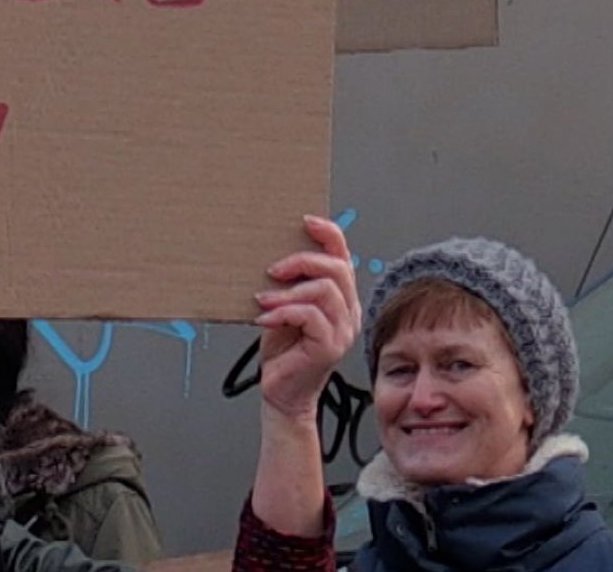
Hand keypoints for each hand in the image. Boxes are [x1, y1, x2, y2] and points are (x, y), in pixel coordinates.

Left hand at [254, 214, 359, 421]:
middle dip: (302, 262)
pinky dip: (283, 312)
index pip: (343, 255)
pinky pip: (310, 316)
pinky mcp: (331, 347)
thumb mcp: (284, 306)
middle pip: (337, 268)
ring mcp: (343, 330)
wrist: (281, 392)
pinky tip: (264, 319)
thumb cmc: (283, 351)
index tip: (305, 221)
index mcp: (341, 297)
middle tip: (273, 270)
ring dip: (288, 291)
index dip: (328, 233)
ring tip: (264, 300)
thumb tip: (272, 253)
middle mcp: (348, 311)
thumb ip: (289, 284)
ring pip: (325, 290)